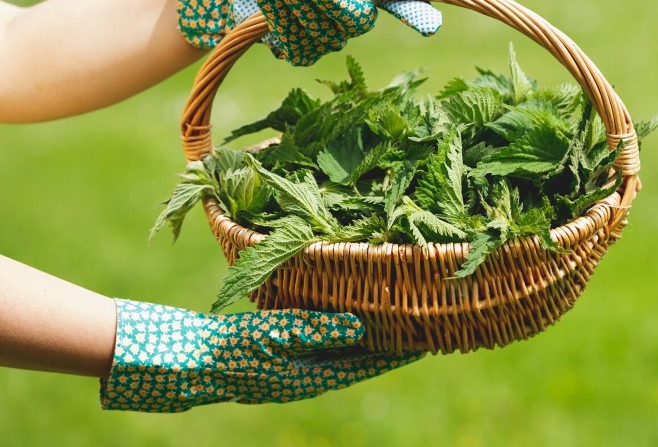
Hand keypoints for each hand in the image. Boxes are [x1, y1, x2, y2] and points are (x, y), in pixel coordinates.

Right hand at [100, 299, 421, 412]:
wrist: (190, 359)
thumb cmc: (230, 347)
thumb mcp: (276, 334)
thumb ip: (318, 331)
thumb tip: (361, 329)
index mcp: (311, 377)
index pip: (366, 365)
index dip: (396, 352)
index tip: (427, 340)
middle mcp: (309, 375)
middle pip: (360, 359)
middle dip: (390, 344)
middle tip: (420, 326)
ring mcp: (296, 368)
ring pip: (344, 352)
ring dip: (370, 338)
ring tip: (395, 320)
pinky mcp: (283, 356)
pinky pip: (324, 345)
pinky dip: (344, 334)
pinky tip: (350, 319)